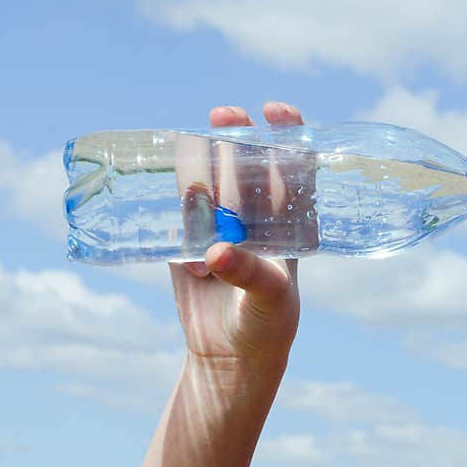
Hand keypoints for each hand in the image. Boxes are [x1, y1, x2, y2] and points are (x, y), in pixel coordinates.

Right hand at [168, 102, 305, 372]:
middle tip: (225, 117)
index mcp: (290, 222)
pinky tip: (173, 176)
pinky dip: (178, 191)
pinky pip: (182, 207)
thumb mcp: (270, 300)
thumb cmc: (267, 326)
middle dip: (237, 136)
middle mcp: (257, 216)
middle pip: (246, 164)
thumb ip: (249, 273)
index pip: (293, 168)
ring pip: (210, 179)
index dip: (287, 133)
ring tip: (193, 154)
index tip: (275, 110)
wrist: (228, 356)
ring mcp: (221, 224)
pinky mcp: (188, 239)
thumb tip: (216, 251)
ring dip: (203, 160)